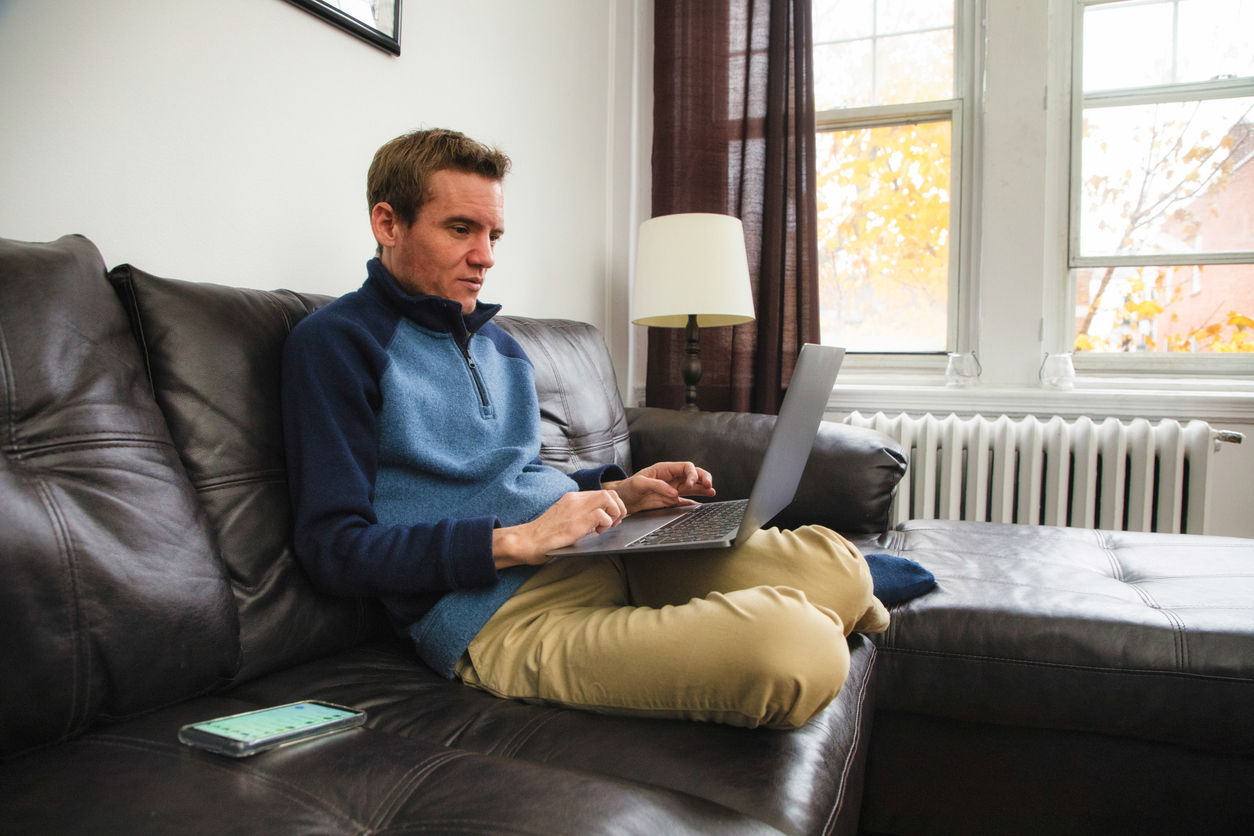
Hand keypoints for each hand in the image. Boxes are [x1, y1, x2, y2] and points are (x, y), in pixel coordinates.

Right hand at [492, 490, 626, 567]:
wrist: (527, 541)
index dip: (612, 505)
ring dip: (614, 513)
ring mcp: (576, 509)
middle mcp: (575, 499)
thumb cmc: (544, 535)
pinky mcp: (576, 522)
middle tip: (614, 522)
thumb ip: (581, 516)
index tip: (611, 518)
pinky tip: (597, 532)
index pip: (602, 492)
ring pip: (608, 499)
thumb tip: (600, 520)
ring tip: (607, 527)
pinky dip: (606, 523)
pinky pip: (602, 515)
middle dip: (618, 508)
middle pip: (609, 493)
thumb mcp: (565, 519)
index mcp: (572, 498)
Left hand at [602, 461, 715, 513]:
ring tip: (712, 492)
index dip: (692, 474)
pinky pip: (686, 500)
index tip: (691, 484)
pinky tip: (701, 504)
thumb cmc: (629, 487)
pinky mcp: (671, 500)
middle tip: (709, 485)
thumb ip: (657, 486)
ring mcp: (673, 489)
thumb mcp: (640, 483)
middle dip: (703, 478)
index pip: (686, 467)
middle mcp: (672, 478)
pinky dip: (694, 503)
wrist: (623, 499)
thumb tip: (674, 493)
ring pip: (693, 487)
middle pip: (693, 474)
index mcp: (666, 469)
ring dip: (703, 489)